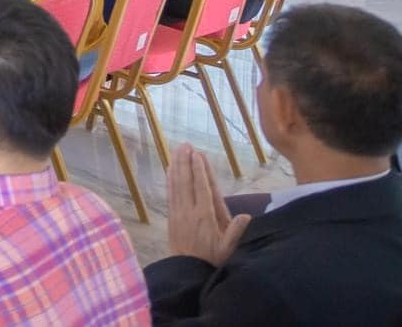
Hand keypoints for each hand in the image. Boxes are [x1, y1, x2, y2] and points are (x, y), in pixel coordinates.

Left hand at [164, 144, 248, 266]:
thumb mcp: (228, 250)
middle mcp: (189, 211)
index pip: (201, 189)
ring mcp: (178, 212)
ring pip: (176, 184)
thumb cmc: (211, 260)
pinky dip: (170, 179)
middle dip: (186, 162)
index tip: (198, 155)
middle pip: (186, 182)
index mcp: (204, 217)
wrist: (186, 271)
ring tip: (177, 150)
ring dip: (176, 166)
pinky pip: (170, 193)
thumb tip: (246, 217)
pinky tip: (170, 169)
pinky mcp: (171, 216)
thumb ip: (236, 233)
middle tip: (186, 145)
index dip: (199, 171)